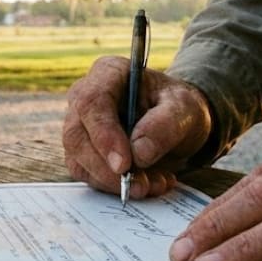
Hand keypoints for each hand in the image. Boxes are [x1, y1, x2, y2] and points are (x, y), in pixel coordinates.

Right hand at [63, 56, 212, 199]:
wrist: (178, 123)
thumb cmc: (178, 107)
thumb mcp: (185, 109)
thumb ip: (165, 125)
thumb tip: (138, 153)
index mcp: (108, 73)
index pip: (91, 102)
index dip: (103, 135)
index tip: (124, 164)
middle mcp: (85, 98)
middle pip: (76, 135)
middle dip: (106, 168)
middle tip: (139, 186)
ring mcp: (80, 126)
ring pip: (78, 160)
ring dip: (113, 182)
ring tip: (154, 184)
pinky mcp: (83, 152)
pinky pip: (88, 175)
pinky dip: (115, 188)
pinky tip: (147, 184)